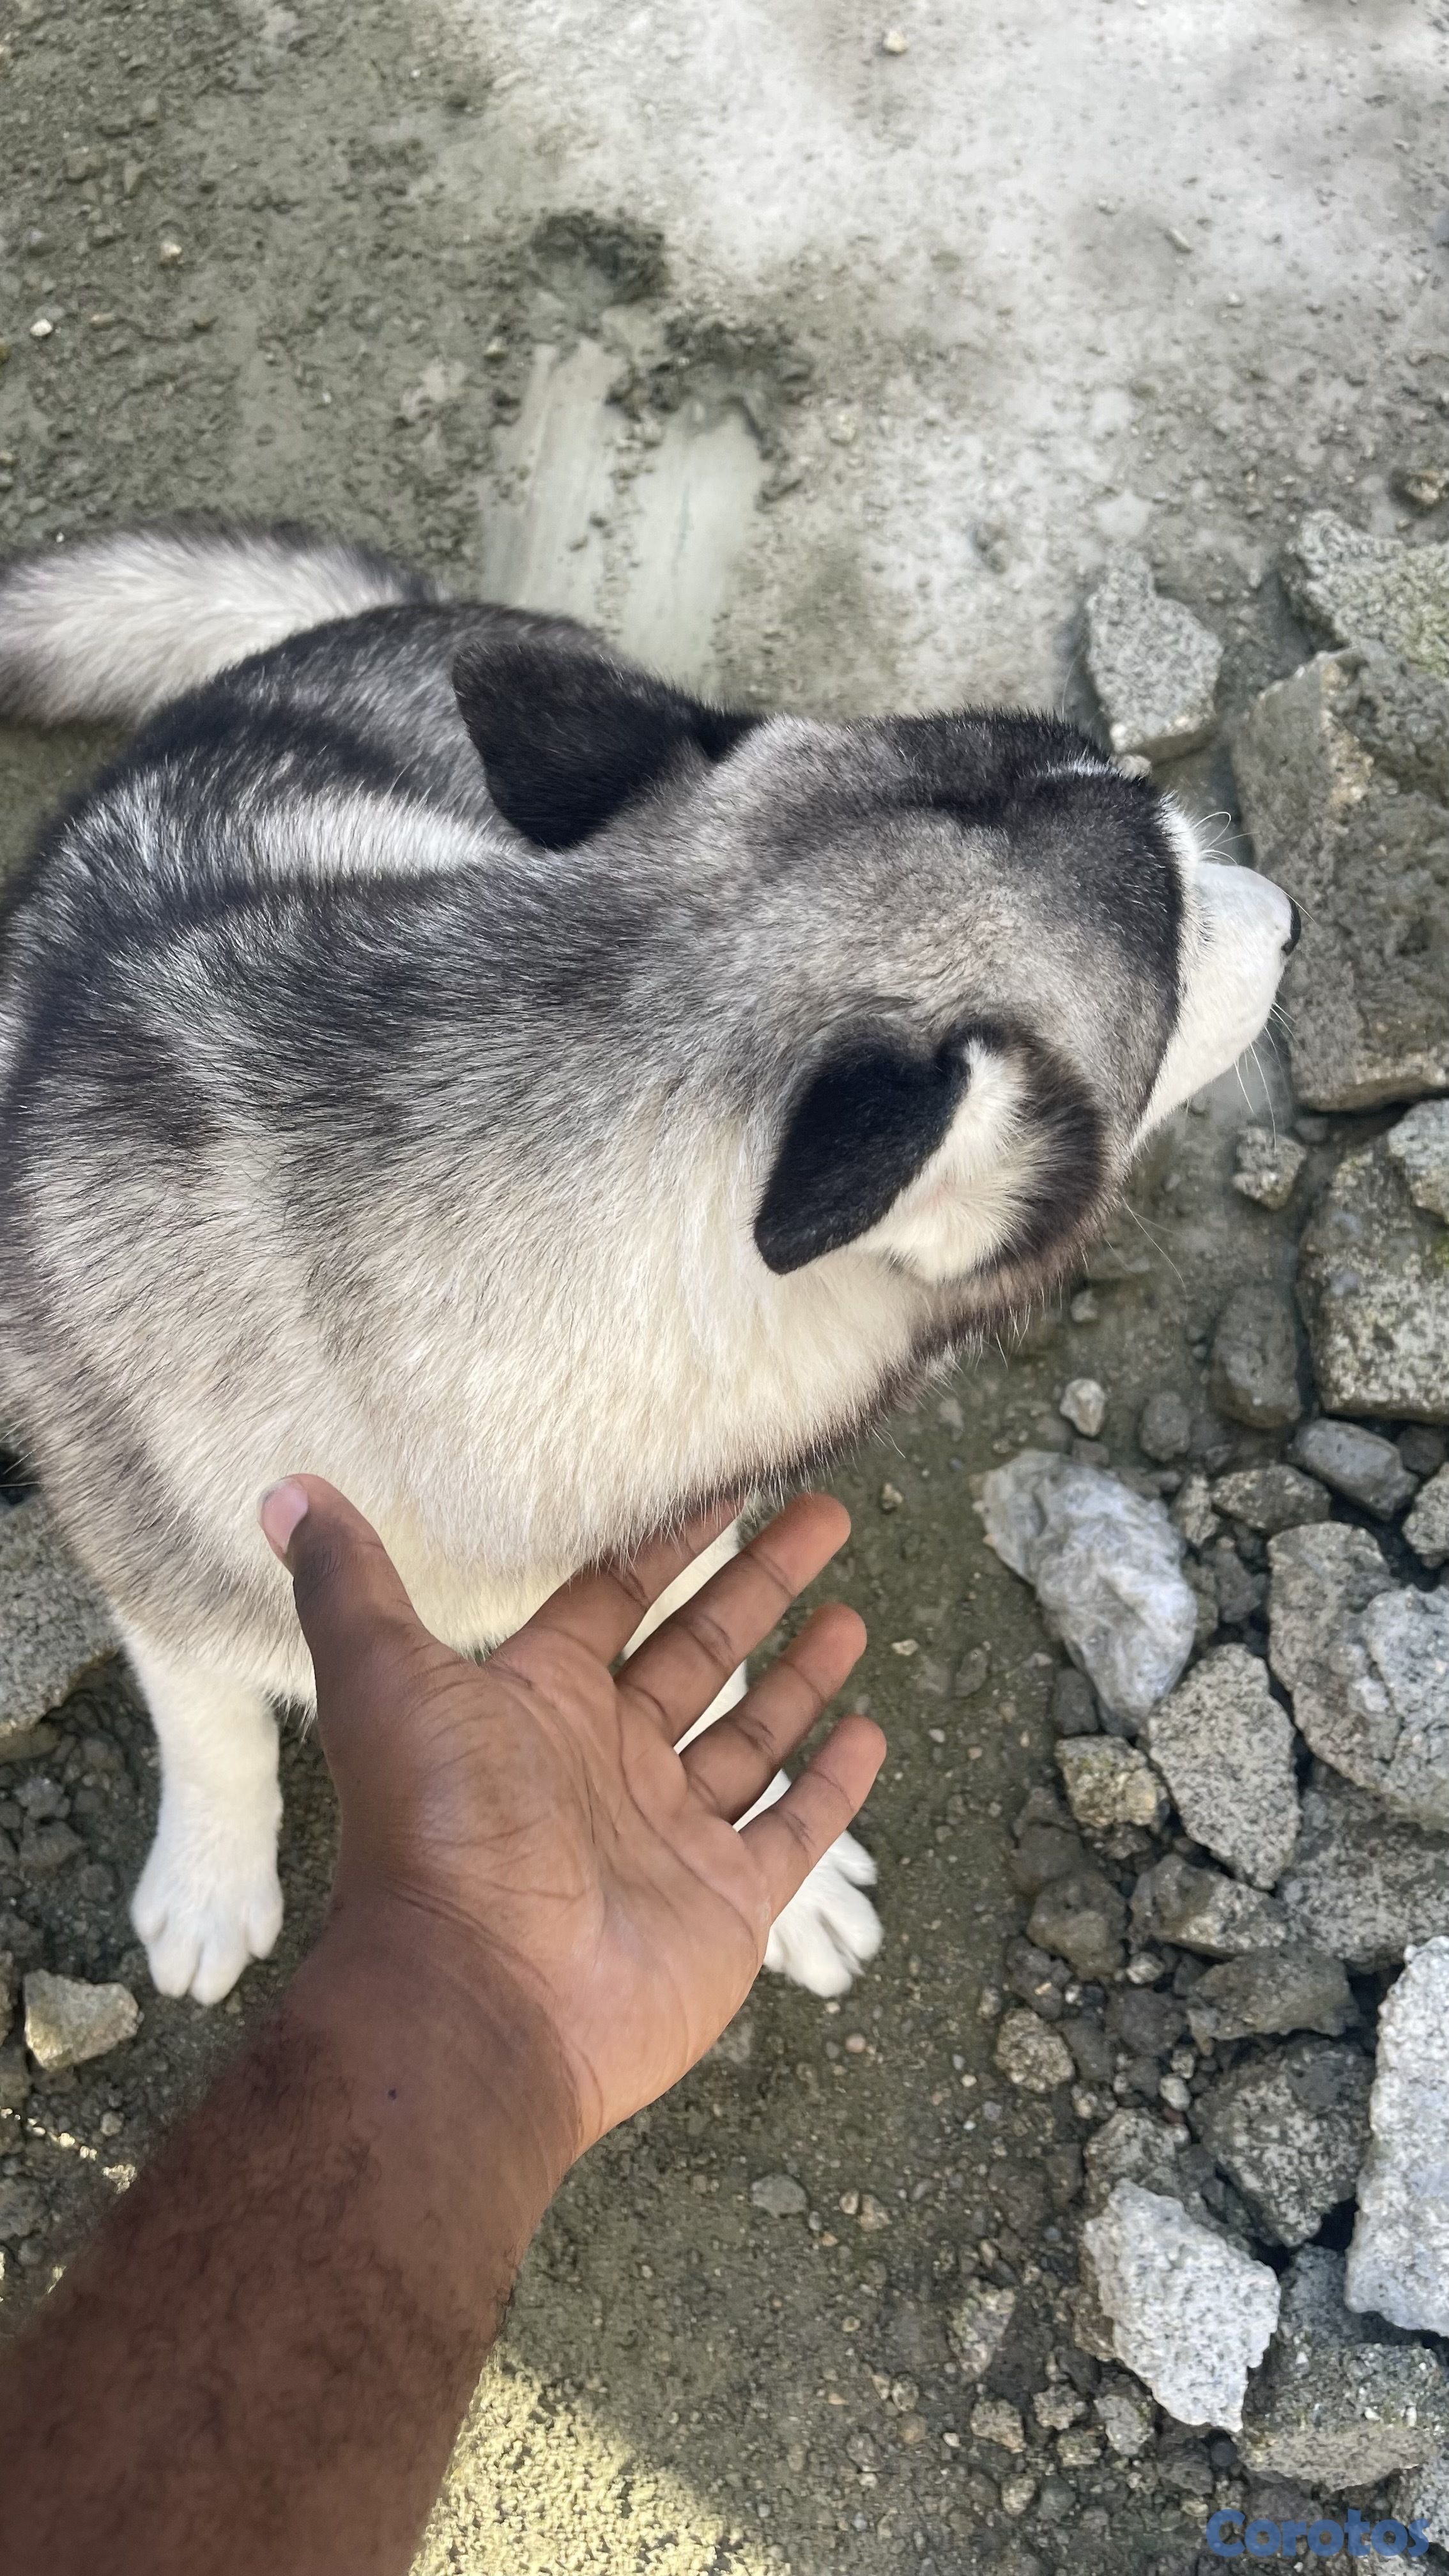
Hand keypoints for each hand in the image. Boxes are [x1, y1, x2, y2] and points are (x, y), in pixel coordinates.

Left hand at [261, 1479, 883, 2155]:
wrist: (479, 2003)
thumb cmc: (434, 1835)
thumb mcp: (383, 1683)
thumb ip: (349, 1588)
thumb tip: (283, 1491)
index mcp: (538, 1704)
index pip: (613, 1598)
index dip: (666, 1541)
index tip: (724, 1481)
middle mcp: (607, 1763)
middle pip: (697, 1652)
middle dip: (757, 1585)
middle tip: (822, 1515)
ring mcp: (670, 1836)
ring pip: (751, 1735)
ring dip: (798, 1675)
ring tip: (851, 1611)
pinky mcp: (724, 1903)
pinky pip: (790, 1830)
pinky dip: (830, 1785)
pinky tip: (867, 1731)